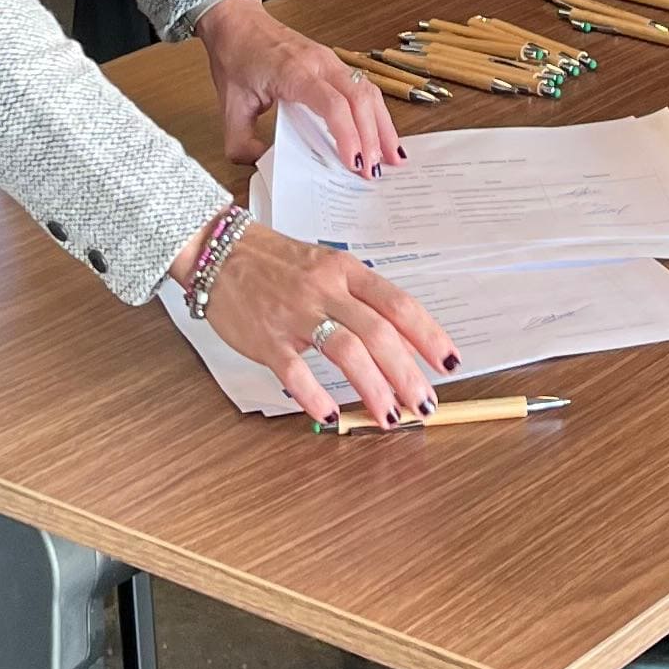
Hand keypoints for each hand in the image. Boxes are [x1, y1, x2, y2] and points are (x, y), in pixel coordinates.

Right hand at [185, 219, 456, 424]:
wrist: (219, 251)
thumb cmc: (276, 263)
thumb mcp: (325, 268)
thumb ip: (358, 298)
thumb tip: (398, 340)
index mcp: (346, 270)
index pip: (398, 303)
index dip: (428, 334)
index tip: (448, 362)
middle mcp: (325, 289)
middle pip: (378, 333)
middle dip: (406, 373)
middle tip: (425, 403)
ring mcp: (295, 313)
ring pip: (346, 351)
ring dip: (373, 388)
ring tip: (389, 416)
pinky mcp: (266, 337)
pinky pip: (294, 371)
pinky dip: (314, 395)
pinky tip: (329, 414)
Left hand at [195, 0, 404, 177]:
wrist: (237, 21)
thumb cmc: (236, 55)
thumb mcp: (229, 105)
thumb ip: (241, 142)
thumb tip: (261, 164)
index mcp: (295, 72)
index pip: (333, 104)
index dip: (348, 134)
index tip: (353, 162)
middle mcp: (319, 63)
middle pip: (360, 98)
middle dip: (373, 137)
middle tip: (375, 170)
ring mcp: (330, 60)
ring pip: (368, 91)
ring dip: (382, 125)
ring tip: (393, 156)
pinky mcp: (333, 63)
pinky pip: (363, 86)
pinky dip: (376, 111)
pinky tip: (382, 132)